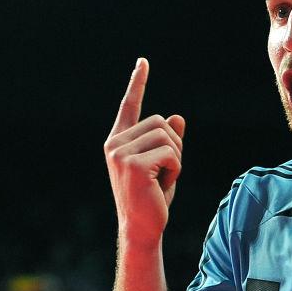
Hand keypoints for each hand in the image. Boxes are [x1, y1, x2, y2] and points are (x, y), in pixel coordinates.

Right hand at [104, 58, 185, 247]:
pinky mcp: (132, 164)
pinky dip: (175, 168)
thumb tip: (176, 117)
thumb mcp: (164, 165)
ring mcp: (121, 153)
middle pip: (161, 122)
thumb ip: (168, 141)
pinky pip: (171, 152)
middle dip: (174, 146)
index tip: (143, 62)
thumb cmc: (152, 199)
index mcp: (119, 141)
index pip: (129, 106)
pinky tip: (162, 185)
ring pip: (168, 136)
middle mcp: (115, 144)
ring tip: (161, 180)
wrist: (141, 228)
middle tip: (164, 173)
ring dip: (175, 159)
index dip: (137, 83)